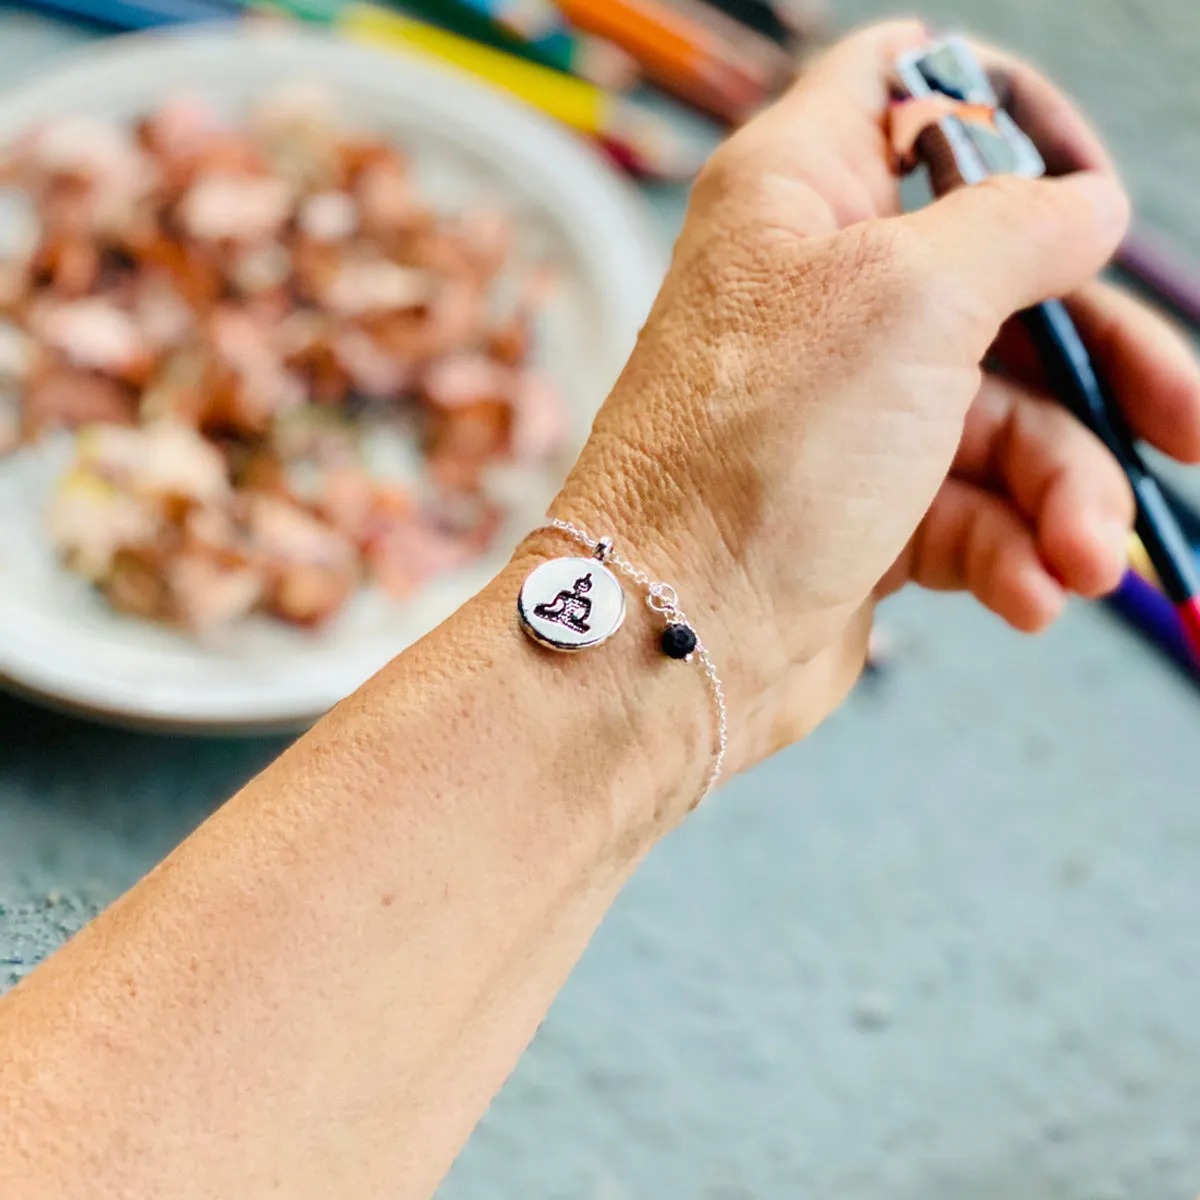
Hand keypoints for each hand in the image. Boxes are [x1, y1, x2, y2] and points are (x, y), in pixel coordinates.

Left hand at [551, 22, 1199, 779]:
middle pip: (1007, 282)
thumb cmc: (763, 452)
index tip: (1084, 187)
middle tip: (1186, 426)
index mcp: (802, 194)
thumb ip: (1017, 229)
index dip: (1005, 112)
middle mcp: (823, 291)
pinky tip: (1027, 593)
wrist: (676, 637)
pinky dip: (1011, 550)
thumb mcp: (908, 300)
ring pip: (1007, 418)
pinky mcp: (867, 504)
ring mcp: (847, 406)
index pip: (905, 87)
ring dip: (1066, 493)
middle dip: (1105, 364)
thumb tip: (1089, 205)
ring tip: (1083, 560)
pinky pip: (973, 508)